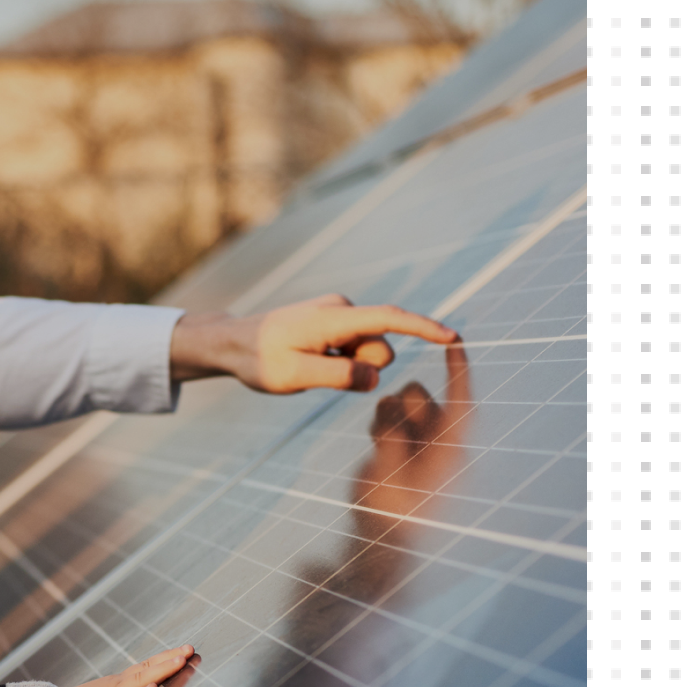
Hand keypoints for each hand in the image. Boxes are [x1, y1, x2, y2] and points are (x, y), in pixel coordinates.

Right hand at [57, 646, 195, 686]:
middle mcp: (116, 685)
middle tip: (191, 648)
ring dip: (163, 669)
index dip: (164, 660)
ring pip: (142, 679)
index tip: (183, 652)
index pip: (144, 669)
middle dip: (171, 658)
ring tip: (182, 660)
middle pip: (148, 668)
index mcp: (115, 685)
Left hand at [170, 294, 455, 393]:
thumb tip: (375, 376)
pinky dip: (341, 364)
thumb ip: (337, 376)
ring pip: (368, 354)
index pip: (389, 319)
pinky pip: (355, 352)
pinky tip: (310, 362)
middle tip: (318, 373)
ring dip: (348, 368)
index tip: (454, 338)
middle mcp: (341, 310)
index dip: (424, 329)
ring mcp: (339, 316)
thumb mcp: (293, 376)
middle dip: (363, 369)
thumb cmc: (258, 360)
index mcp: (333, 317)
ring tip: (309, 366)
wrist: (232, 343)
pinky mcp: (335, 325)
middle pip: (380, 349)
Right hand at [350, 341, 473, 530]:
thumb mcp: (390, 475)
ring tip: (379, 445)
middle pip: (421, 396)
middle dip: (402, 404)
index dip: (460, 370)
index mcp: (449, 449)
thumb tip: (388, 403)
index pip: (461, 401)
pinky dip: (380, 425)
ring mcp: (419, 444)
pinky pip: (389, 418)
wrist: (382, 538)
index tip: (456, 341)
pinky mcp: (401, 447)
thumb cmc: (393, 513)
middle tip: (385, 434)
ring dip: (386, 415)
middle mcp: (438, 441)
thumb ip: (391, 437)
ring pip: (402, 404)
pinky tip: (377, 448)